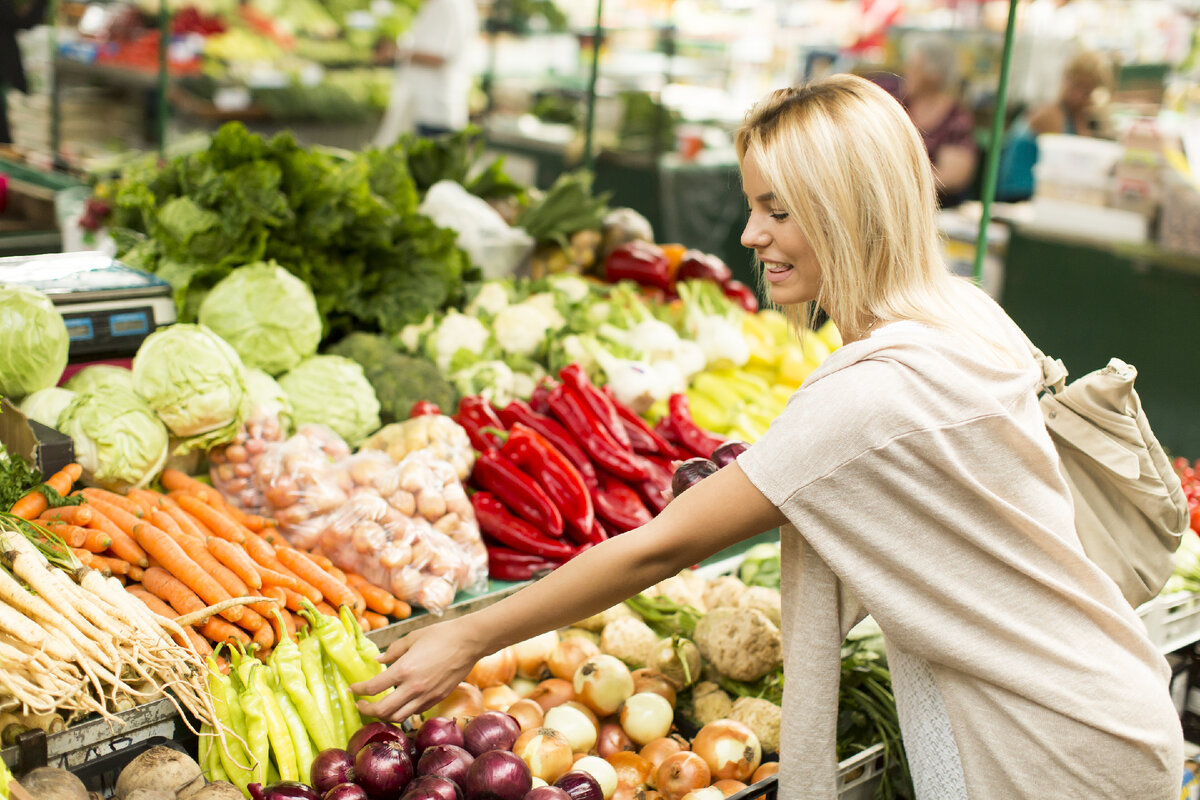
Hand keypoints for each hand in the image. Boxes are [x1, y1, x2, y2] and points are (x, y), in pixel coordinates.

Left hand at [351, 617, 482, 721]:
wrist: (469, 642)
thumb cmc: (441, 635)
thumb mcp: (412, 638)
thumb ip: (392, 652)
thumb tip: (377, 661)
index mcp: (404, 669)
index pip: (374, 688)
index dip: (359, 690)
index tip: (352, 689)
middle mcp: (414, 687)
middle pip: (382, 710)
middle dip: (367, 709)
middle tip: (360, 704)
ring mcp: (427, 696)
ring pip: (398, 717)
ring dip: (384, 716)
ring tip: (377, 708)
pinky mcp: (437, 699)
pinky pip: (415, 712)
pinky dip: (402, 712)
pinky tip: (398, 704)